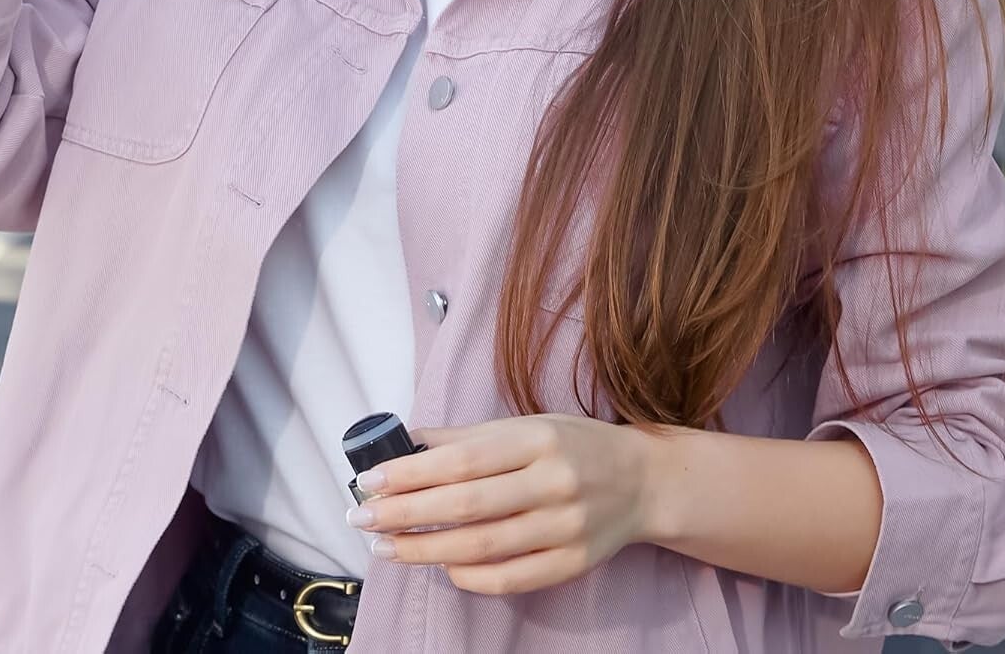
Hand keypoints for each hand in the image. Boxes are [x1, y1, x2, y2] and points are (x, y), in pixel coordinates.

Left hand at [345, 414, 654, 594]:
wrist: (643, 481)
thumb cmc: (573, 445)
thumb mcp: (525, 425)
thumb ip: (465, 437)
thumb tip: (404, 442)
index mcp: (538, 438)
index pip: (462, 461)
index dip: (411, 473)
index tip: (369, 481)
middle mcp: (554, 482)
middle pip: (467, 505)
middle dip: (405, 513)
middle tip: (361, 518)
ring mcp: (566, 527)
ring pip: (483, 547)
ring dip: (425, 549)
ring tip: (386, 546)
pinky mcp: (573, 563)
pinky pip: (511, 578)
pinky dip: (469, 576)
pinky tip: (439, 565)